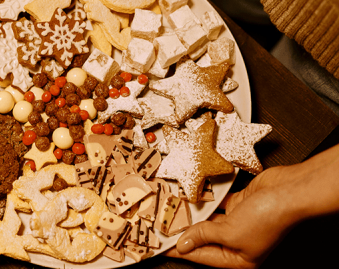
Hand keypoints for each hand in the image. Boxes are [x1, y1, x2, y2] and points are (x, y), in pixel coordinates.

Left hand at [166, 166, 300, 268]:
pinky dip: (206, 202)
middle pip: (204, 239)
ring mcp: (239, 223)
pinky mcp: (240, 205)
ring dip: (193, 216)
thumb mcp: (229, 232)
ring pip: (209, 221)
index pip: (202, 256)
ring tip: (173, 211)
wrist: (288, 191)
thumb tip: (184, 243)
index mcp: (239, 259)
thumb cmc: (268, 217)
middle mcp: (239, 243)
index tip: (161, 245)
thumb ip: (204, 235)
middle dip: (185, 231)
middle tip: (163, 224)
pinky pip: (217, 205)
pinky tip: (191, 198)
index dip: (181, 250)